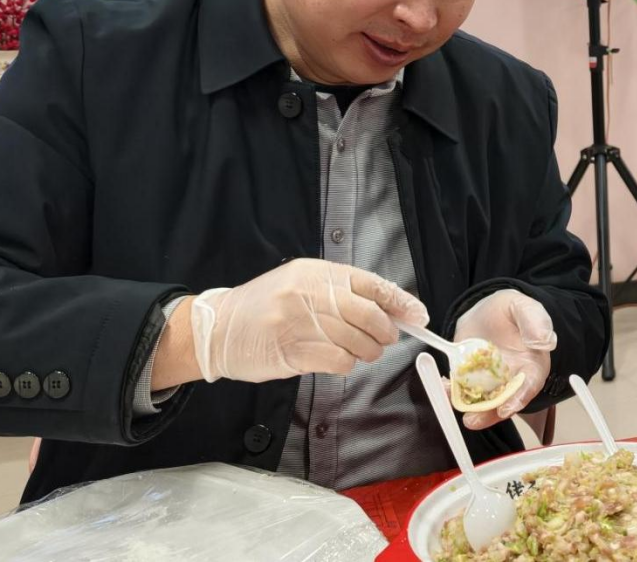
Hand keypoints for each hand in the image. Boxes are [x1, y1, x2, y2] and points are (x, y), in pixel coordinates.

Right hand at [189, 259, 428, 382]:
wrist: (218, 328)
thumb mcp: (301, 284)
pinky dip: (346, 364)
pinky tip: (337, 360)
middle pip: (369, 314)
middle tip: (384, 340)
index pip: (371, 284)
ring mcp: (300, 321)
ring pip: (357, 340)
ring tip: (359, 352)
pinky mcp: (292, 350)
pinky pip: (338, 360)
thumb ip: (341, 292)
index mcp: (317, 272)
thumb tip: (389, 309)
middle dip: (385, 331)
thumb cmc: (265, 306)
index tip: (419, 316)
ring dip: (366, 351)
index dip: (400, 302)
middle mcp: (310, 292)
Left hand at [452, 290, 555, 429]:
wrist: (489, 311)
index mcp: (532, 365)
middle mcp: (512, 380)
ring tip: (453, 405)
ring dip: (468, 407)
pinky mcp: (472, 379)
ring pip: (482, 401)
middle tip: (472, 419)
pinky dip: (453, 392)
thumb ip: (535, 320)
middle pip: (504, 402)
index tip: (506, 409)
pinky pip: (463, 390)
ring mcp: (491, 382)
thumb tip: (543, 340)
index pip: (529, 386)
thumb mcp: (524, 307)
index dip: (518, 399)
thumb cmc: (512, 311)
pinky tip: (445, 387)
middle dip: (488, 414)